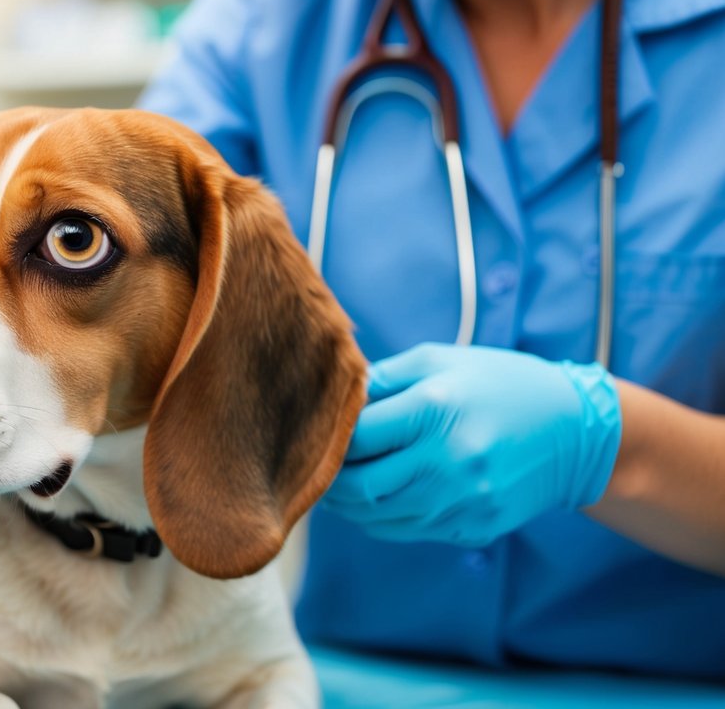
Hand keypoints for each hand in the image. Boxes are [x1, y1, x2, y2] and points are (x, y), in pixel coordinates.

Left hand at [320, 343, 620, 546]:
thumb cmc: (498, 383)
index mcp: (436, 408)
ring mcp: (464, 499)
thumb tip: (334, 398)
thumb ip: (382, 378)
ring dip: (349, 505)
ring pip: (379, 517)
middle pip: (360, 486)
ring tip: (339, 486)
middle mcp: (449, 459)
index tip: (320, 433)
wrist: (575, 429)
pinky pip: (409, 531)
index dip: (330, 438)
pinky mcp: (475, 526)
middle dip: (330, 479)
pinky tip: (375, 501)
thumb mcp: (439, 361)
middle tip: (317, 467)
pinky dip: (381, 520)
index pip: (357, 436)